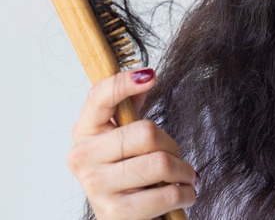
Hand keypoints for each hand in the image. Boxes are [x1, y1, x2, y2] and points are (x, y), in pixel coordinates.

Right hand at [67, 68, 196, 219]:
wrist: (123, 218)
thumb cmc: (127, 174)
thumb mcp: (124, 138)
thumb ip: (130, 106)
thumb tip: (144, 74)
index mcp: (85, 132)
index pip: (99, 98)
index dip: (124, 83)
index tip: (150, 75)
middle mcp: (83, 157)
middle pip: (146, 132)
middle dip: (173, 146)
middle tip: (175, 158)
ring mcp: (96, 186)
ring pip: (161, 163)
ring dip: (184, 172)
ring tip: (182, 178)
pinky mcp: (116, 213)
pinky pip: (168, 193)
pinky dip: (186, 193)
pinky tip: (183, 193)